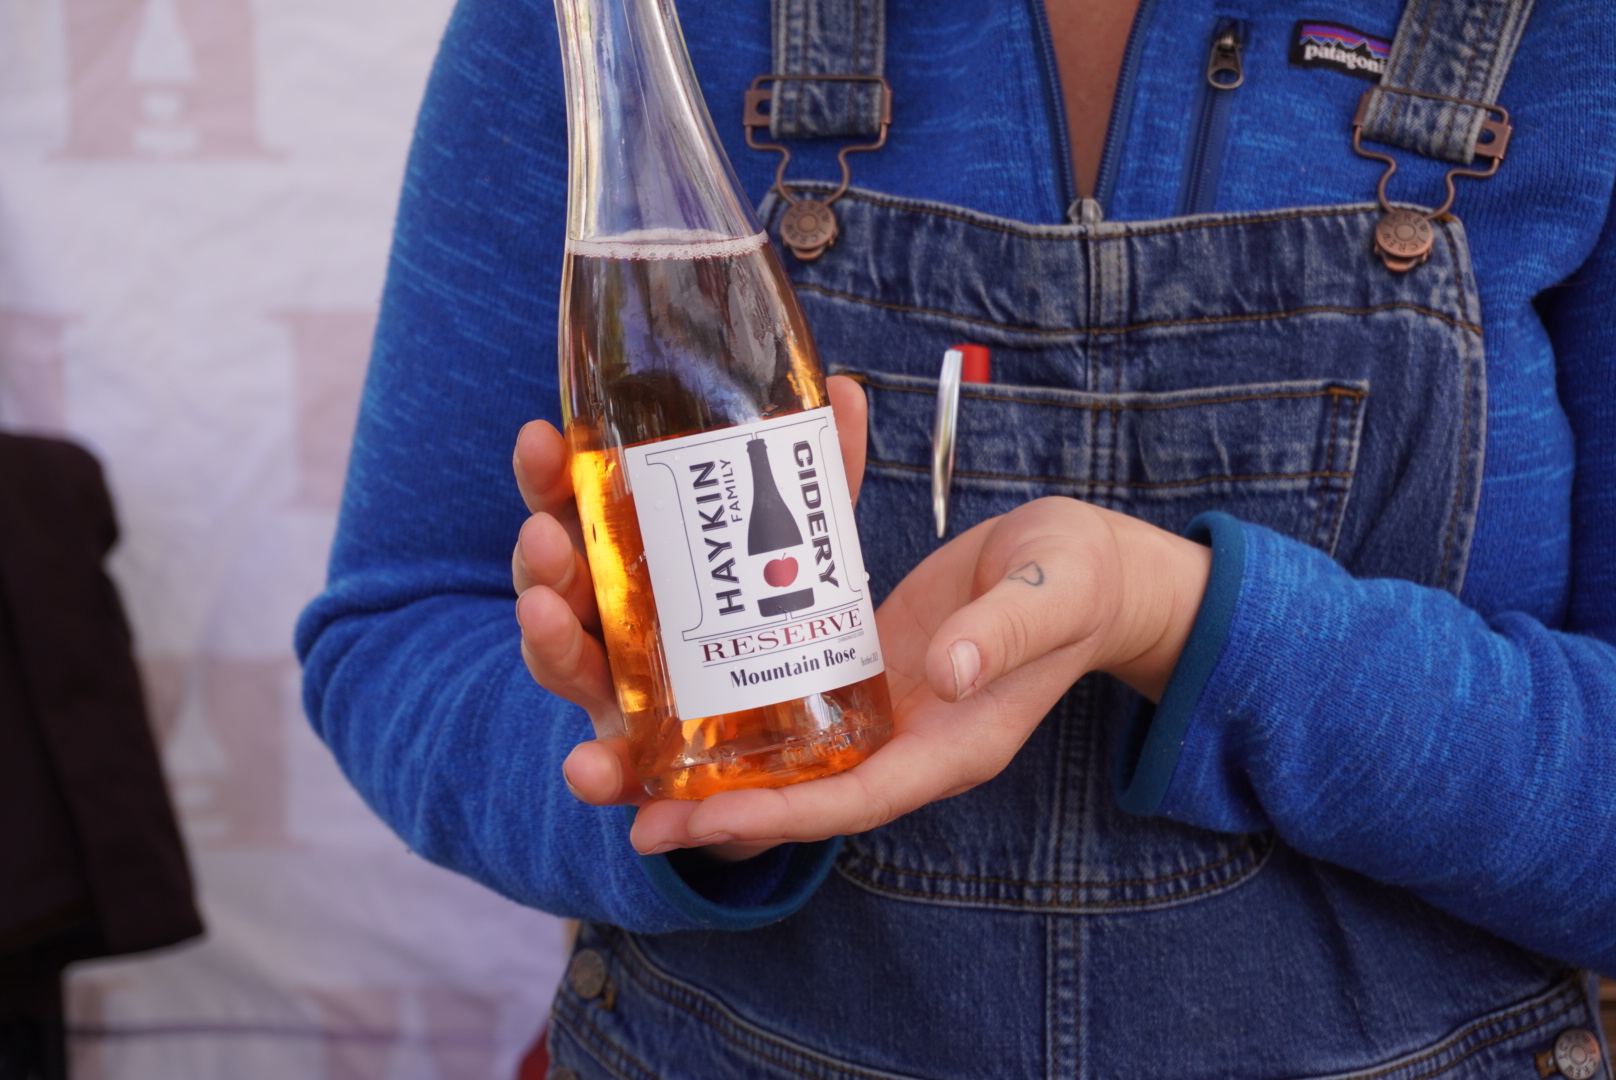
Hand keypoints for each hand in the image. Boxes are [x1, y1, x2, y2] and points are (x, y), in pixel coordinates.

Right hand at [511, 376, 870, 861]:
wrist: (792, 739)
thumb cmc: (772, 619)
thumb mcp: (802, 544)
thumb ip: (821, 478)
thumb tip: (846, 390)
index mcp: (629, 558)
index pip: (572, 507)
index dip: (548, 477)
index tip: (540, 439)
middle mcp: (610, 622)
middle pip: (555, 582)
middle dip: (541, 556)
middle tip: (545, 533)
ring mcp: (619, 692)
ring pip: (566, 664)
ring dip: (548, 642)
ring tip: (548, 617)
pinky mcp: (646, 761)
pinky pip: (612, 768)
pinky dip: (595, 771)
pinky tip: (589, 771)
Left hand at [627, 493, 1211, 855]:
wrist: (1081, 570)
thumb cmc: (1078, 583)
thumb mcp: (1055, 597)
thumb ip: (1006, 633)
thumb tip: (950, 671)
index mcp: (949, 747)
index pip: (852, 800)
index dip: (776, 815)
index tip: (698, 818)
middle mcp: (899, 743)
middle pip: (792, 795)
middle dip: (707, 805)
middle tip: (617, 798)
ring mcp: (872, 712)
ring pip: (772, 754)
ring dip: (695, 758)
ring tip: (609, 753)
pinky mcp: (851, 667)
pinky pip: (779, 699)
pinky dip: (724, 703)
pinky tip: (662, 686)